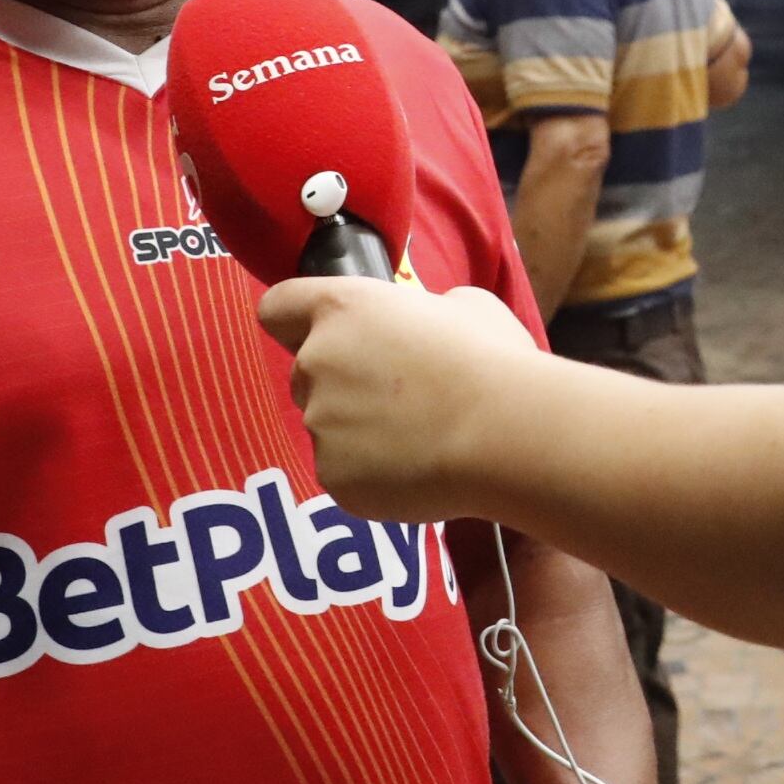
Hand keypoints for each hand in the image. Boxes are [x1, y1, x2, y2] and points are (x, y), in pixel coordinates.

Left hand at [258, 279, 536, 522]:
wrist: (506, 435)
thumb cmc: (493, 360)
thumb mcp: (466, 307)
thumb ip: (423, 311)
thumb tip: (424, 326)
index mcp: (342, 310)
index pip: (277, 308)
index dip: (294, 323)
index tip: (321, 336)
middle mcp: (317, 362)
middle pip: (306, 374)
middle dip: (341, 385)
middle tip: (400, 398)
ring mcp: (320, 424)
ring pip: (328, 428)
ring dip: (360, 432)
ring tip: (420, 438)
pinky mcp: (333, 477)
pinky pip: (345, 473)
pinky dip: (374, 474)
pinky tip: (419, 468)